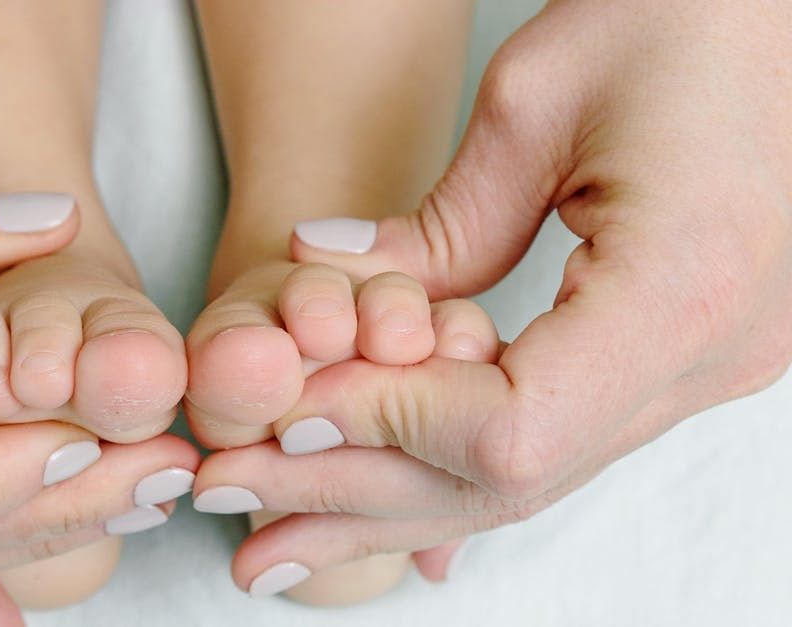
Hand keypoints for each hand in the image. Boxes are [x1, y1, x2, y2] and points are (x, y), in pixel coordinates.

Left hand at [197, 0, 791, 591]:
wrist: (782, 10)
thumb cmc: (679, 14)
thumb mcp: (534, 101)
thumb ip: (434, 227)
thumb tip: (322, 285)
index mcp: (681, 292)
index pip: (504, 432)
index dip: (379, 428)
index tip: (282, 411)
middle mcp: (714, 357)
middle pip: (507, 480)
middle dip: (356, 493)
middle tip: (236, 496)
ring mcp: (714, 366)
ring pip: (531, 477)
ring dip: (393, 501)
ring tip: (277, 531)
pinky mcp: (694, 353)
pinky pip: (561, 438)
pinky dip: (457, 460)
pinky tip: (380, 490)